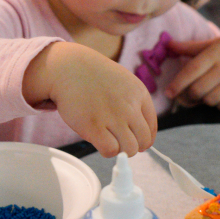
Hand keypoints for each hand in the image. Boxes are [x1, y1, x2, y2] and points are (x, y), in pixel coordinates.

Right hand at [23, 42, 156, 156]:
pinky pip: (111, 151)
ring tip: (108, 140)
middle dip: (132, 146)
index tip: (132, 138)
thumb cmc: (94, 77)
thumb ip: (135, 103)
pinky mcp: (94, 126)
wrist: (68, 67)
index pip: (151, 129)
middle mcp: (129, 106)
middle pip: (143, 142)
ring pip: (129, 149)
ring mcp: (113, 116)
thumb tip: (140, 134)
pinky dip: (106, 151)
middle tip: (118, 140)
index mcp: (139, 94)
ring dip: (120, 150)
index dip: (142, 139)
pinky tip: (99, 141)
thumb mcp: (124, 82)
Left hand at [165, 34, 219, 110]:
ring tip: (202, 94)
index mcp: (215, 53)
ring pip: (210, 100)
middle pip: (198, 90)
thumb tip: (168, 45)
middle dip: (187, 96)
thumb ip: (190, 47)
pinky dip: (218, 105)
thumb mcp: (213, 43)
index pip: (191, 71)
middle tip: (183, 97)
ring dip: (202, 100)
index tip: (168, 93)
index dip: (177, 84)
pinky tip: (217, 98)